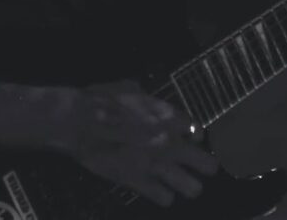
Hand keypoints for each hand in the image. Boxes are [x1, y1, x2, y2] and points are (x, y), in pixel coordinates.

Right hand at [72, 80, 217, 207]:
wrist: (80, 122)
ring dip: (189, 185)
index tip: (191, 138)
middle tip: (201, 166)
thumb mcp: (130, 88)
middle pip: (206, 165)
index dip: (195, 136)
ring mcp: (156, 165)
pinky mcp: (139, 182)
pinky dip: (164, 195)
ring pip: (192, 188)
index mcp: (169, 116)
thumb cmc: (103, 99)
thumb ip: (147, 98)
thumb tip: (148, 99)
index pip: (199, 132)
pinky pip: (164, 198)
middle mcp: (170, 143)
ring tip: (185, 184)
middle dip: (205, 166)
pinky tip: (160, 190)